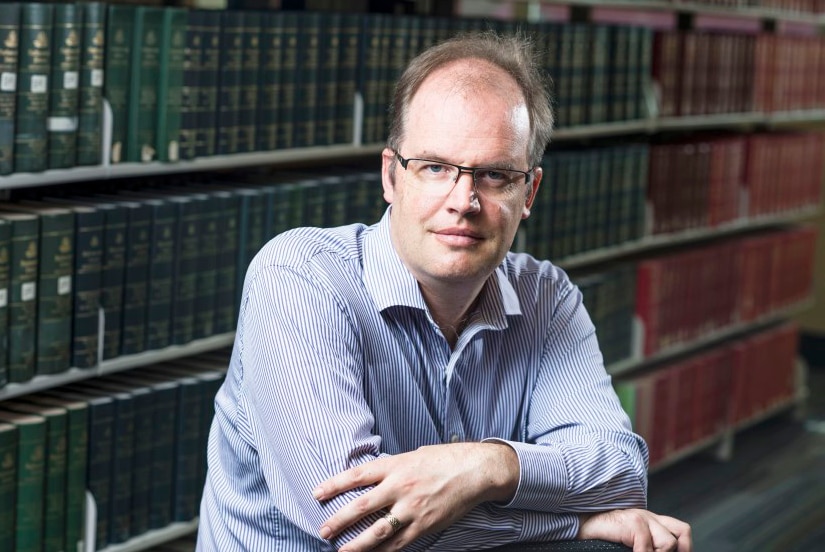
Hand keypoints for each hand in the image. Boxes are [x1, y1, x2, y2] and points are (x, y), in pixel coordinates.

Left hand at [313, 442, 518, 550]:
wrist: (475, 470)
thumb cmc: (444, 459)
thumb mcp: (413, 455)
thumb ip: (392, 468)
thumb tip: (373, 477)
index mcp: (396, 465)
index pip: (357, 476)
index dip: (334, 484)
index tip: (317, 493)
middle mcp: (400, 487)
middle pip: (362, 505)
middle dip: (339, 519)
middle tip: (323, 529)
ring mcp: (412, 508)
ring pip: (377, 530)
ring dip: (357, 543)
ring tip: (341, 550)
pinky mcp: (424, 525)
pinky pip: (399, 542)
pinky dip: (384, 551)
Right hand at [578, 509, 691, 551]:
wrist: (580, 525)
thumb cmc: (603, 537)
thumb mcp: (631, 542)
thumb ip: (646, 545)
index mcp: (651, 521)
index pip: (681, 531)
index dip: (685, 548)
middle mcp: (649, 517)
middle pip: (682, 533)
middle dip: (679, 551)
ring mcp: (642, 517)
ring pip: (668, 543)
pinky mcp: (633, 522)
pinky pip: (646, 545)